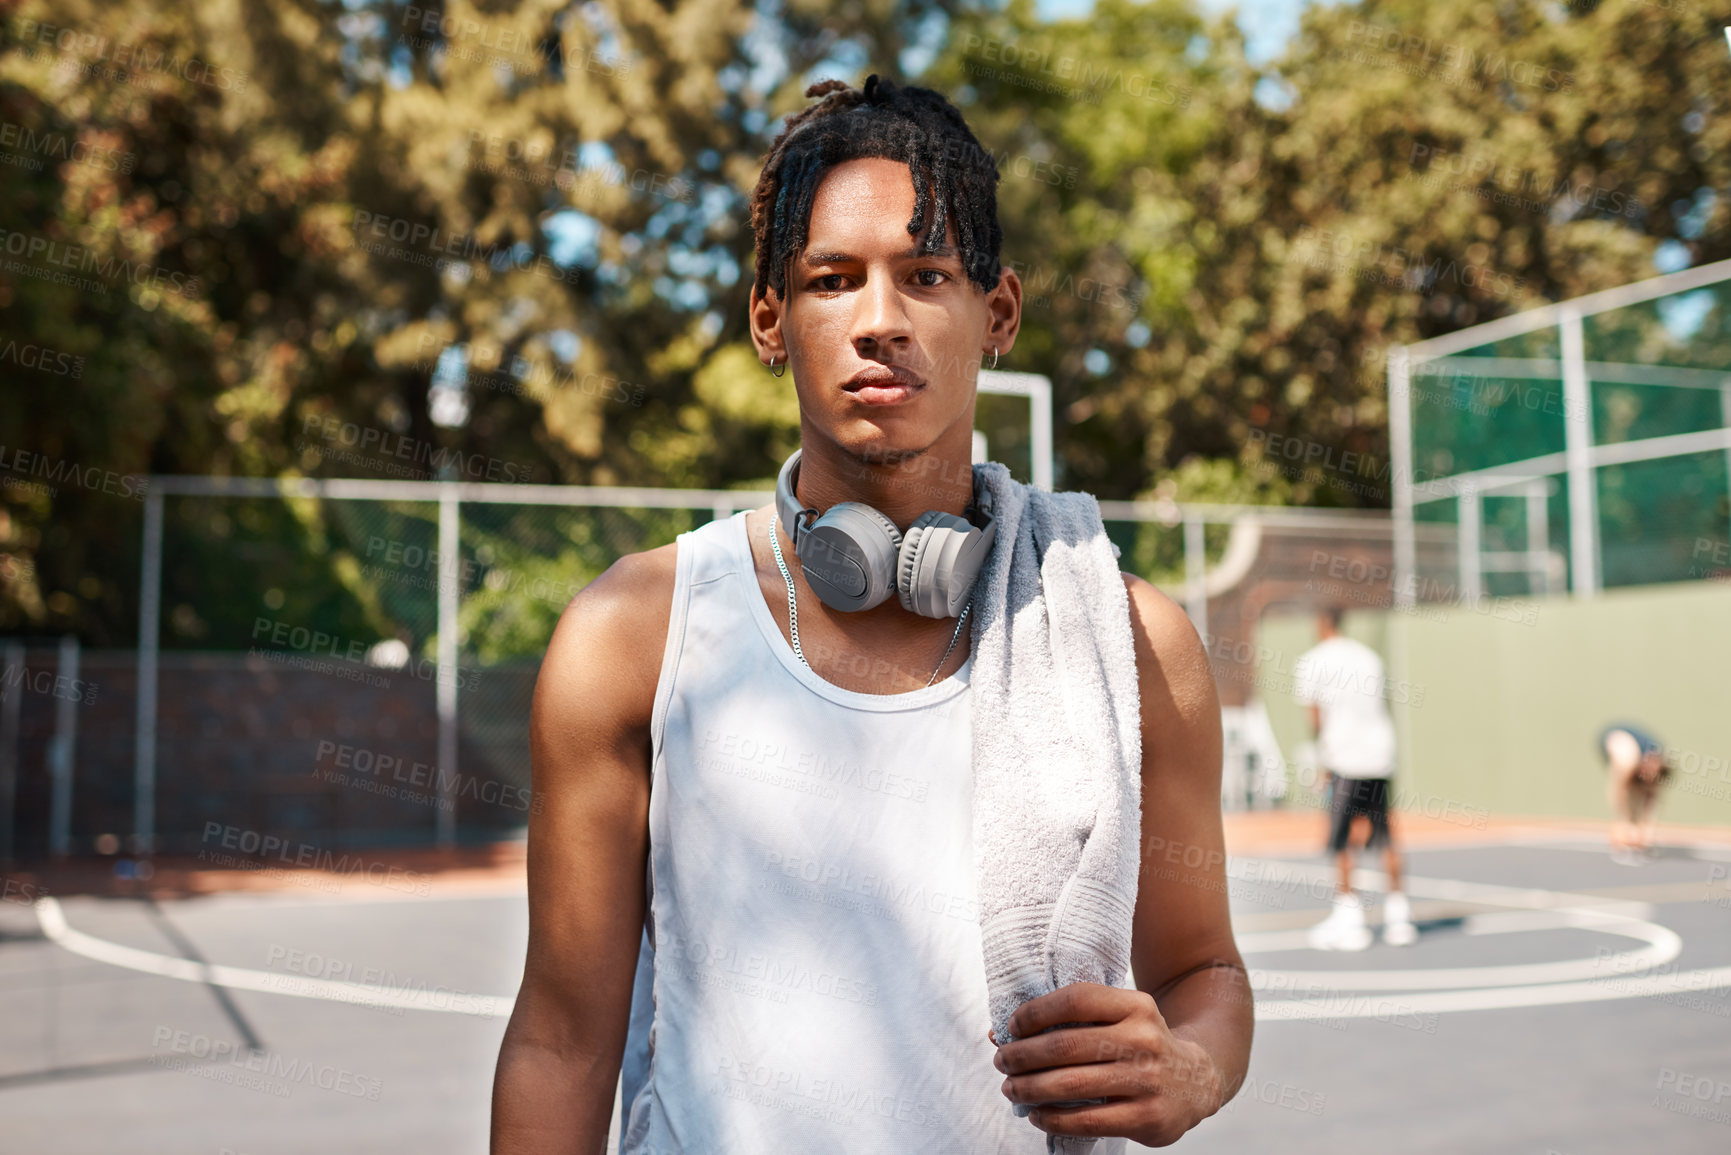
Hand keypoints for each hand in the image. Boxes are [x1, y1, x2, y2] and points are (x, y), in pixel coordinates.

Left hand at [988, 982, 1220, 1145]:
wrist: (1196, 1081)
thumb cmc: (1141, 1045)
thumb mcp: (1122, 1019)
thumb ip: (1074, 1020)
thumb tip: (1001, 1032)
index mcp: (1136, 1006)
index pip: (1076, 1000)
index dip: (1036, 1012)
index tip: (1012, 1027)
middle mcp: (1143, 1039)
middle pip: (1066, 1046)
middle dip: (1023, 1055)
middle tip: (1003, 1061)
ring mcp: (1147, 1080)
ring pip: (1071, 1085)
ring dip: (1030, 1088)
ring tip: (1012, 1088)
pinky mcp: (1146, 1117)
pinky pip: (1087, 1120)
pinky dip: (1053, 1117)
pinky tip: (1037, 1114)